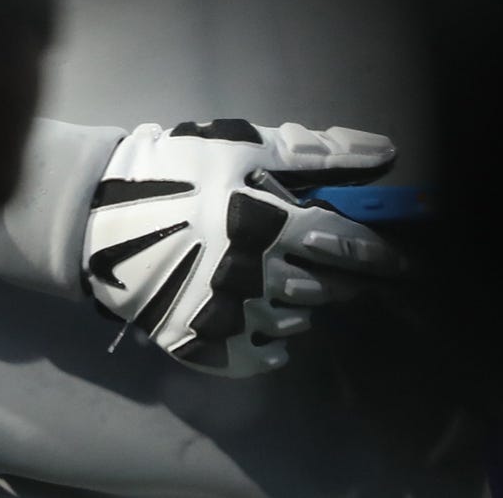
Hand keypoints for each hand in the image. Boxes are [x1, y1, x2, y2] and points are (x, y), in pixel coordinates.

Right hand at [81, 119, 401, 376]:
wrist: (97, 219)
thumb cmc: (174, 170)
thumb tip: (385, 152)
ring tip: (284, 282)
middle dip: (336, 276)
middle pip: (324, 288)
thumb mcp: (241, 144)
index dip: (381, 255)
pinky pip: (261, 357)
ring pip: (295, 321)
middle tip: (328, 262)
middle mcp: (257, 281)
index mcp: (269, 228)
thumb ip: (315, 152)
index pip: (346, 247)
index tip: (404, 263)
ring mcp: (230, 319)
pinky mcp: (206, 346)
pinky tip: (264, 325)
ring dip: (301, 303)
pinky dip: (271, 344)